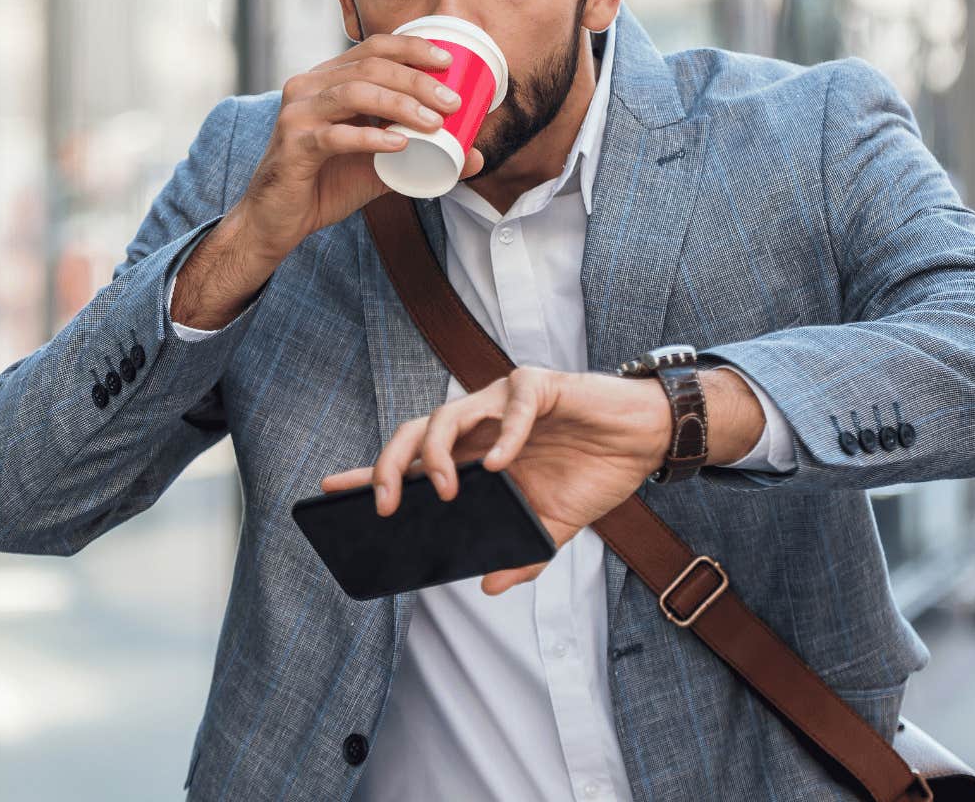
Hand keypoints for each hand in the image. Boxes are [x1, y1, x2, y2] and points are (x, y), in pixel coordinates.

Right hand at [231, 34, 486, 261]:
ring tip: (434, 124)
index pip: (373, 47)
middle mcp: (309, 86)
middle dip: (417, 81)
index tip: (448, 62)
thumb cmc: (327, 184)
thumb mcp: (380, 165)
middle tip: (452, 103)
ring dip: (400, 105)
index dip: (412, 48)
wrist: (278, 220)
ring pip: (354, 93)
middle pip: (370, 66)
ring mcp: (297, 114)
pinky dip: (371, 137)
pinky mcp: (292, 145)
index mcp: (328, 80)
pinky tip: (399, 144)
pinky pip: (335, 136)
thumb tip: (476, 156)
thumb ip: (421, 155)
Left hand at [320, 367, 671, 594]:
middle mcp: (480, 425)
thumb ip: (521, 553)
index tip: (330, 491)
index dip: (370, 473)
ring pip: (448, 412)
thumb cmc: (592, 473)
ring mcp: (505, 402)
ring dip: (438, 452)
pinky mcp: (541, 387)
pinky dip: (506, 433)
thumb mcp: (553, 526)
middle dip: (388, 465)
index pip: (412, 462)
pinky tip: (501, 463)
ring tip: (446, 489)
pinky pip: (515, 404)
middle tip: (382, 504)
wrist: (644, 441)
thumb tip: (490, 586)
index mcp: (474, 456)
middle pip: (414, 433)